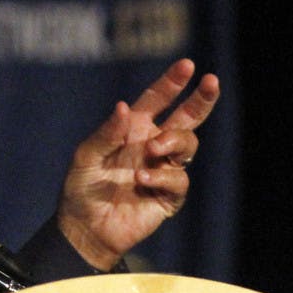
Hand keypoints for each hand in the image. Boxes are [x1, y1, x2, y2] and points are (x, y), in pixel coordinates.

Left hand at [57, 59, 219, 270]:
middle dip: (200, 99)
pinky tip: (142, 178)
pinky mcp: (168, 195)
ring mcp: (162, 168)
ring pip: (187, 144)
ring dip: (173, 141)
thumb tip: (125, 107)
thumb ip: (107, 133)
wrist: (85, 227)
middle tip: (211, 81)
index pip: (156, 100)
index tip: (187, 65)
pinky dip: (163, 174)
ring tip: (151, 149)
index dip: (171, 83)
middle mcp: (151, 145)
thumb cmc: (82, 188)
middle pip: (186, 118)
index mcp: (131, 129)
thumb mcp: (86, 156)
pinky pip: (179, 178)